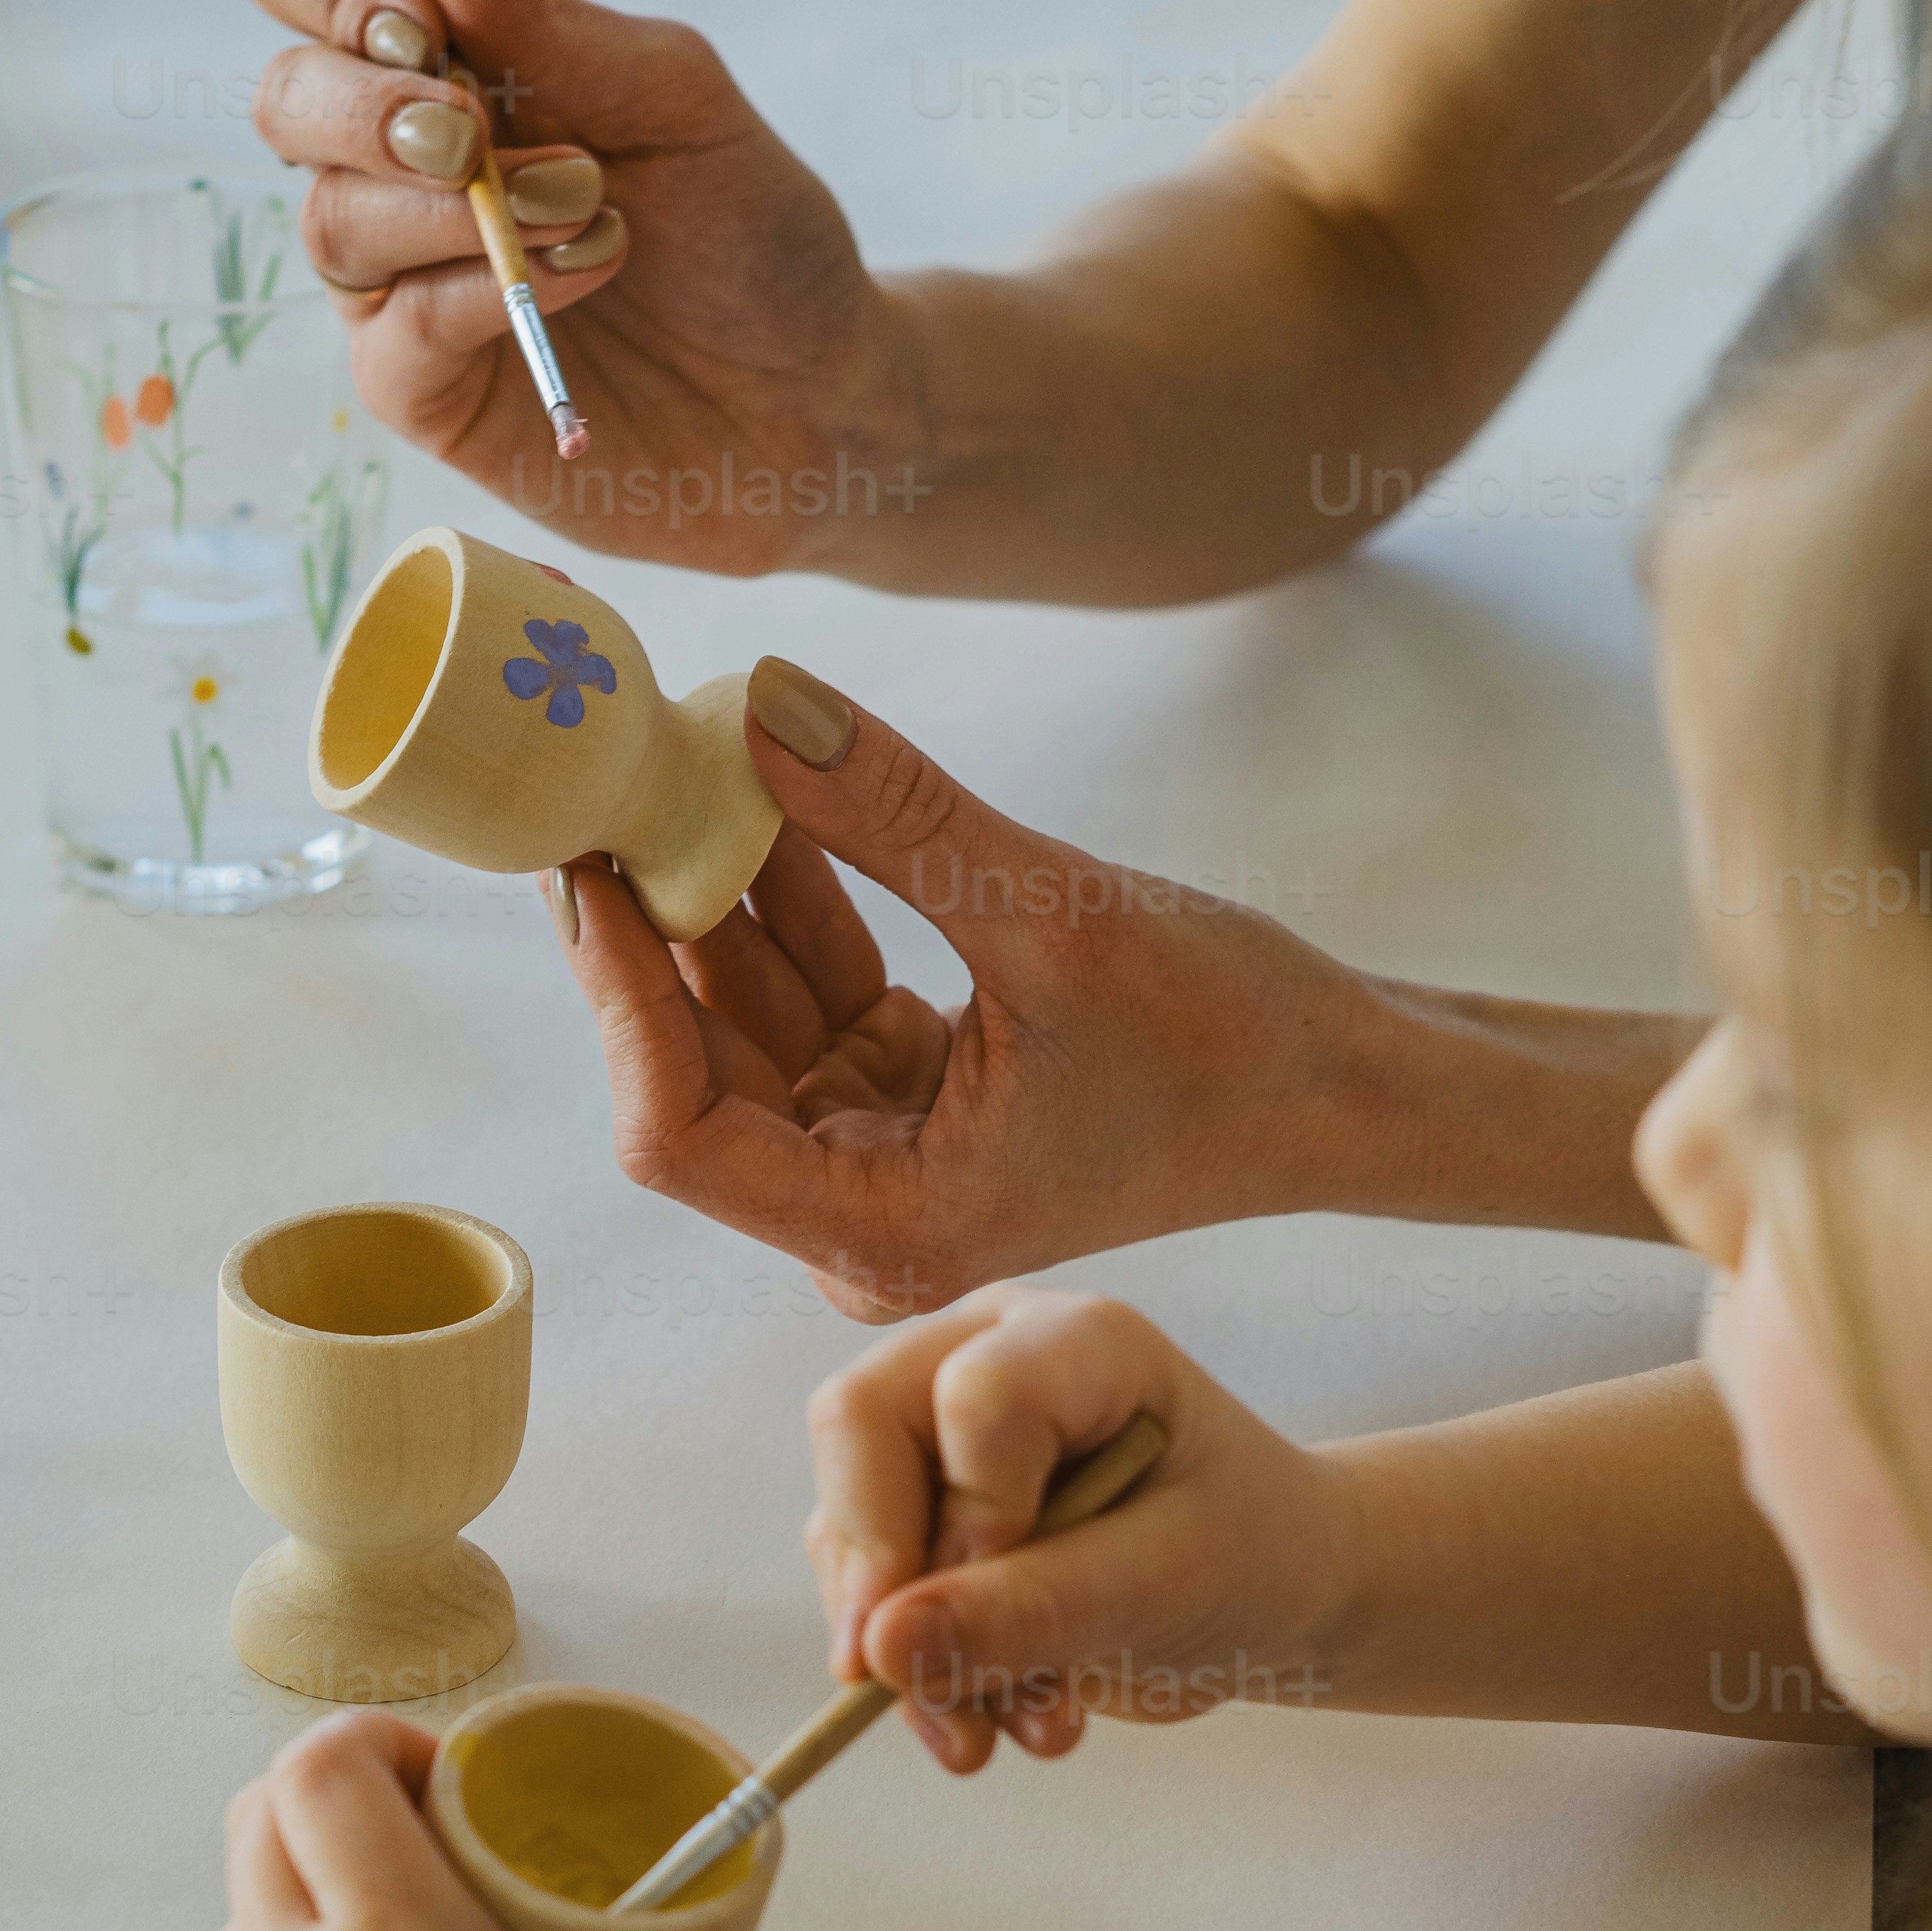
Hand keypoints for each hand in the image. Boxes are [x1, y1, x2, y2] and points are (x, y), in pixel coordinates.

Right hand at [232, 0, 918, 565]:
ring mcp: (396, 279)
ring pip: (332, 220)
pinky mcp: (419, 388)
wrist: (812, 389)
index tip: (423, 12)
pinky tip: (582, 273)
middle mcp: (393, 163)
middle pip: (285, 99)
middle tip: (475, 130)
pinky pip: (394, 329)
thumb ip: (545, 12)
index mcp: (440, 58)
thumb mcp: (669, 93)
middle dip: (370, 104)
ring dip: (459, 206)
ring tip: (587, 207)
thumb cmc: (743, 230)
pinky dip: (481, 291)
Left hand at [560, 667, 1380, 1319]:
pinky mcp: (907, 1096)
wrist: (1343, 1089)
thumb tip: (759, 701)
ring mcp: (879, 1153)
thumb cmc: (1233, 1045)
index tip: (588, 870)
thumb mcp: (1057, 916)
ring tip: (667, 758)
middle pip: (696, 1070)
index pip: (677, 1134)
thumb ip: (898, 816)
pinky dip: (788, 902)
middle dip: (649, 931)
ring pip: (747, 1022)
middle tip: (600, 786)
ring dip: (713, 895)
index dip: (618, 1001)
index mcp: (884, 1229)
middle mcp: (859, 1212)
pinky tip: (762, 791)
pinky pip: (812, 996)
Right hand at [807, 1293, 1362, 1772]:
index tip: (1022, 1607)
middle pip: (858, 1430)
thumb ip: (1033, 1609)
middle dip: (889, 1585)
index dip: (971, 1512)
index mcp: (1076, 1342)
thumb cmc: (1249, 1557)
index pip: (972, 1394)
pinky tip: (1004, 1720)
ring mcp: (940, 1437)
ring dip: (911, 1655)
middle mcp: (985, 1360)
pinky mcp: (918, 1517)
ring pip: (844, 1529)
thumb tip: (879, 1649)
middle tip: (944, 1701)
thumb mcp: (1167, 1587)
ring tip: (1018, 1730)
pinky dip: (921, 1675)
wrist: (1271, 1595)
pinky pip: (865, 1594)